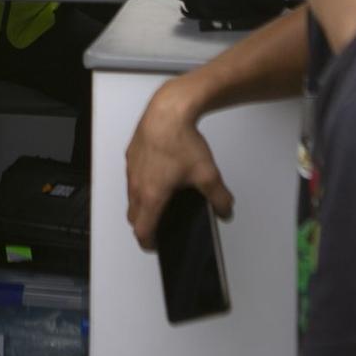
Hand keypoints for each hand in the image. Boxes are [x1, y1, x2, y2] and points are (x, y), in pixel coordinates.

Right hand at [125, 79, 235, 249]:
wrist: (168, 110)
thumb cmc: (180, 139)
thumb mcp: (208, 173)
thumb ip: (219, 198)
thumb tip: (224, 210)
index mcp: (151, 195)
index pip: (142, 230)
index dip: (148, 242)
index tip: (154, 245)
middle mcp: (136, 184)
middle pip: (133, 216)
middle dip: (143, 225)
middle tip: (156, 227)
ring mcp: (131, 169)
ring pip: (130, 195)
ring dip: (140, 203)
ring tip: (158, 200)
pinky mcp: (131, 155)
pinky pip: (131, 176)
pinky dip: (140, 182)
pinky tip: (158, 174)